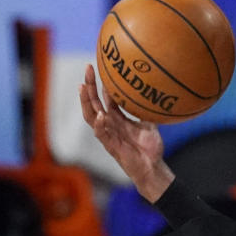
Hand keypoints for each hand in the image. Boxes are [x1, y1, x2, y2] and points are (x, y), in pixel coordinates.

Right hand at [79, 64, 173, 200]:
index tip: (97, 67)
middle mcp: (109, 125)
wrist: (152, 168)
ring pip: (91, 116)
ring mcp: (108, 135)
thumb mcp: (149, 124)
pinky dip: (100, 124)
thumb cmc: (149, 148)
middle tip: (88, 68)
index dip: (99, 84)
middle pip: (93, 103)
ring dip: (86, 101)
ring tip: (83, 86)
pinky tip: (100, 114)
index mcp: (117, 119)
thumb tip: (151, 94)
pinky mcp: (111, 146)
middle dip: (89, 86)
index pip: (103, 98)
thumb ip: (146, 111)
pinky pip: (101, 134)